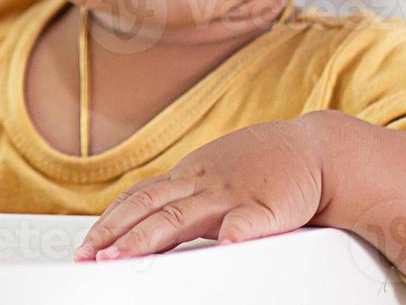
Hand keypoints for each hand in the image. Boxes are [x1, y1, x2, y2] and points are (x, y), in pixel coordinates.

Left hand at [74, 114, 331, 261]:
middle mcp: (203, 183)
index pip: (138, 198)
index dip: (109, 220)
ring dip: (147, 236)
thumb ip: (184, 198)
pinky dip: (233, 232)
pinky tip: (222, 246)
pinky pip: (248, 220)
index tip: (87, 244)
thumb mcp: (215, 177)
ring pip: (182, 216)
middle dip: (114, 233)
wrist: (318, 150)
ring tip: (122, 255)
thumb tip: (144, 223)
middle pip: (148, 207)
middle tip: (90, 256)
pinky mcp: (268, 205)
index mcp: (189, 177)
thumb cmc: (264, 169)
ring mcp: (232, 193)